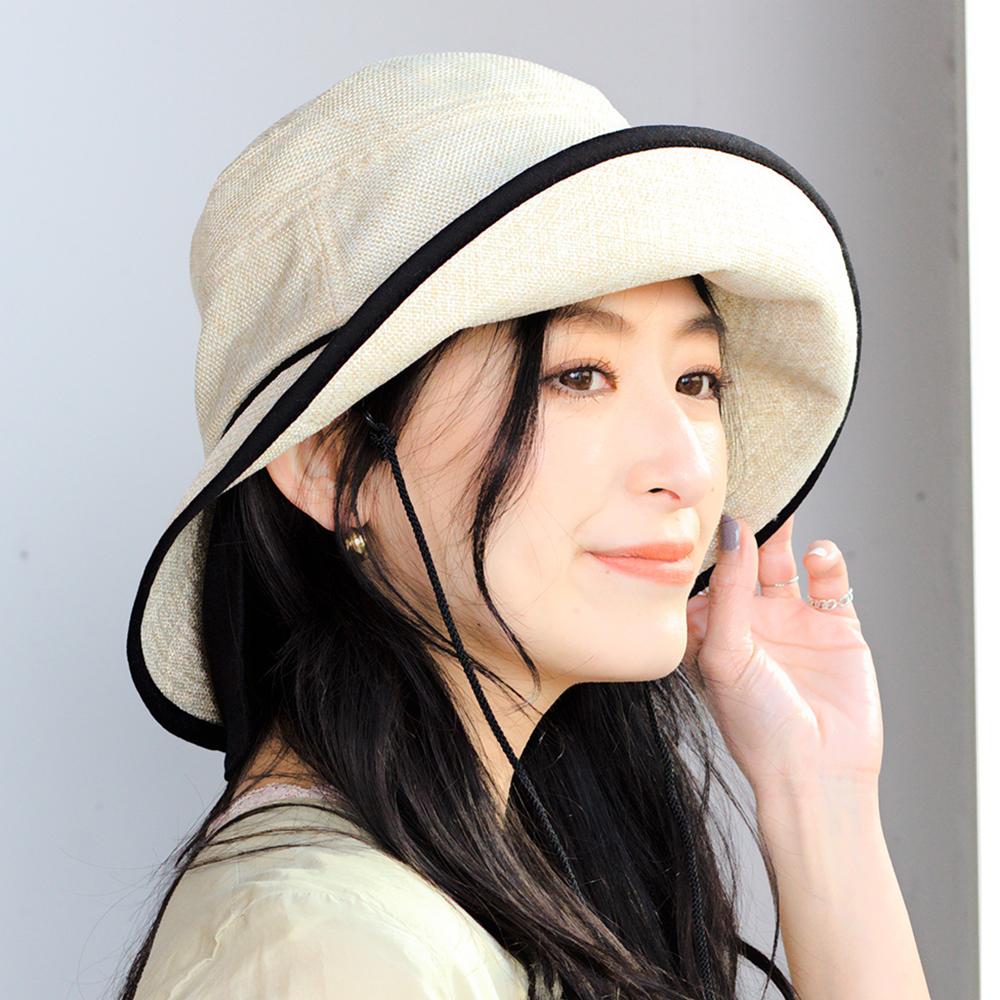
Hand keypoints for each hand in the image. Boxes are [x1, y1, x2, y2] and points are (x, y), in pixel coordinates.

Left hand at [685, 513, 882, 799]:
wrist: (817, 774)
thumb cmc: (756, 726)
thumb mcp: (726, 652)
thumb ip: (729, 590)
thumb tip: (732, 532)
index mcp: (711, 630)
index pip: (703, 573)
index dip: (703, 542)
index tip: (700, 504)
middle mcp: (749, 622)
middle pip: (743, 560)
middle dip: (744, 529)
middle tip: (745, 490)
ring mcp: (792, 622)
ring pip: (783, 561)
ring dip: (781, 535)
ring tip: (779, 509)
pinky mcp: (835, 626)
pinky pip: (830, 579)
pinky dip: (825, 558)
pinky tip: (816, 554)